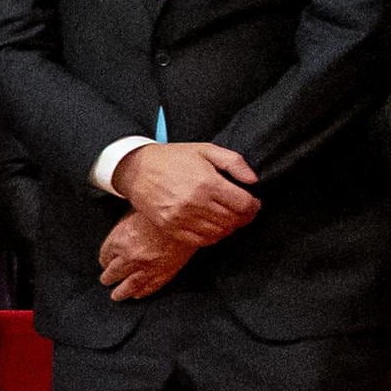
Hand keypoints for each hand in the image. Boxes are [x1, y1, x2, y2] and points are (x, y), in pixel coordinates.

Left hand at [97, 212, 196, 301]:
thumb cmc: (159, 214)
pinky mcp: (164, 273)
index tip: (106, 261)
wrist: (187, 219)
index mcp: (120, 240)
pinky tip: (137, 295)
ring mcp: (147, 267)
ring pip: (129, 285)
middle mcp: (130, 256)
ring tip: (117, 296)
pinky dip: (142, 292)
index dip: (105, 259)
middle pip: (113, 273)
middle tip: (106, 281)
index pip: (105, 256)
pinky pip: (149, 287)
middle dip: (108, 278)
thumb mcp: (133, 214)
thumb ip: (122, 229)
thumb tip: (115, 237)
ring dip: (121, 292)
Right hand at [114, 140, 260, 247]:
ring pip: (219, 233)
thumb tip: (253, 181)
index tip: (253, 203)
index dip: (254, 206)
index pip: (244, 205)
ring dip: (228, 227)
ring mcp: (181, 219)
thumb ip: (234, 162)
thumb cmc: (173, 158)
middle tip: (241, 210)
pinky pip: (201, 240)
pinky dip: (212, 236)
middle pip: (234, 221)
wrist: (136, 169)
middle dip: (243, 217)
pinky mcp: (170, 228)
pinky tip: (211, 225)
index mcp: (207, 183)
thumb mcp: (206, 149)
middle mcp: (195, 203)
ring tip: (226, 217)